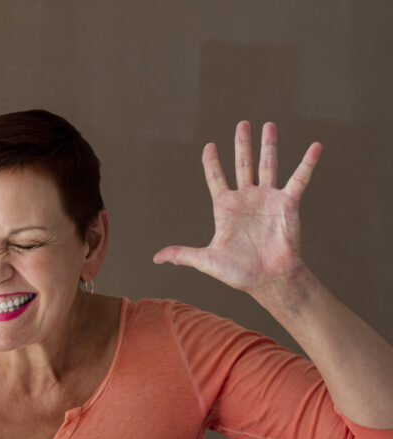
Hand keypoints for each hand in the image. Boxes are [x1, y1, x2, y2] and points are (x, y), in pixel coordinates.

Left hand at [153, 121, 321, 298]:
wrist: (268, 280)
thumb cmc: (238, 272)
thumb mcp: (205, 260)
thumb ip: (182, 254)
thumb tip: (156, 258)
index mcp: (225, 208)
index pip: (215, 179)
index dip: (211, 163)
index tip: (209, 146)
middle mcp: (246, 199)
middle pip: (242, 164)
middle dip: (242, 144)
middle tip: (242, 124)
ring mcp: (267, 199)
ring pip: (267, 165)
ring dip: (268, 145)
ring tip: (268, 124)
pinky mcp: (287, 204)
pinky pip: (299, 179)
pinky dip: (307, 163)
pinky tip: (316, 146)